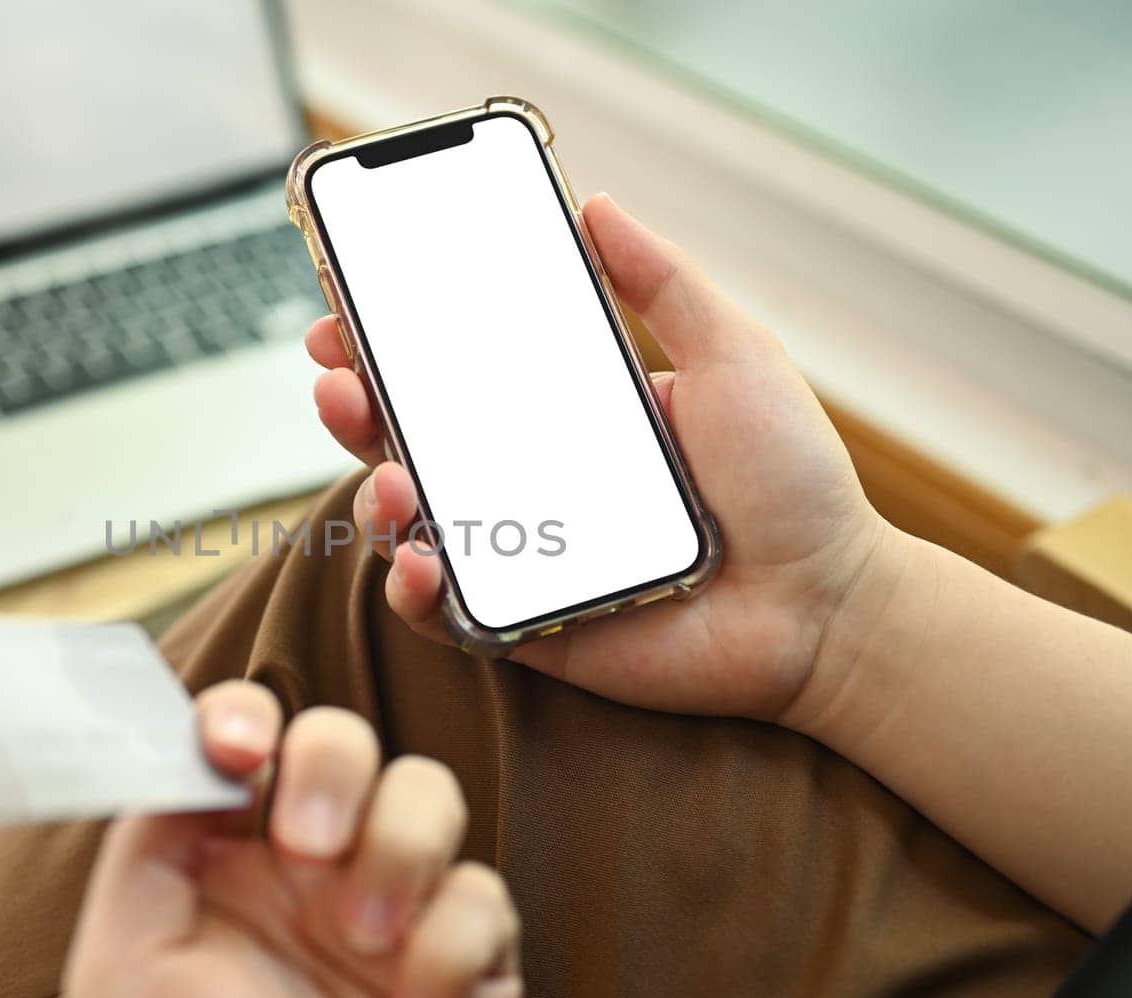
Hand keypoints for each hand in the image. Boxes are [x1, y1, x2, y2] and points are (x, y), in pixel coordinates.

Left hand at [63, 680, 526, 997]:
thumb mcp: (127, 967)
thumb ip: (149, 838)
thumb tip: (189, 745)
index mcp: (224, 864)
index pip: (245, 740)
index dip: (245, 716)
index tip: (237, 748)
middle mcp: (309, 876)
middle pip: (344, 739)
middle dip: (333, 768)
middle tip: (307, 845)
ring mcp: (394, 912)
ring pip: (428, 791)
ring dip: (398, 850)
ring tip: (361, 943)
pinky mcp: (471, 963)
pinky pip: (484, 896)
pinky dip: (449, 948)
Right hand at [307, 194, 892, 723]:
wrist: (827, 604)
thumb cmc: (791, 481)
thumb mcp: (732, 355)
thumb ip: (665, 284)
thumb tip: (596, 204)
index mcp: (561, 414)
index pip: (452, 372)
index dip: (389, 343)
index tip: (346, 312)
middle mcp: (527, 480)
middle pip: (409, 440)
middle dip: (354, 407)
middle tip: (339, 381)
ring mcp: (521, 553)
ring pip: (411, 524)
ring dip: (376, 494)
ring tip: (393, 478)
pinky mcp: (525, 626)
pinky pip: (444, 613)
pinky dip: (412, 591)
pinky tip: (420, 564)